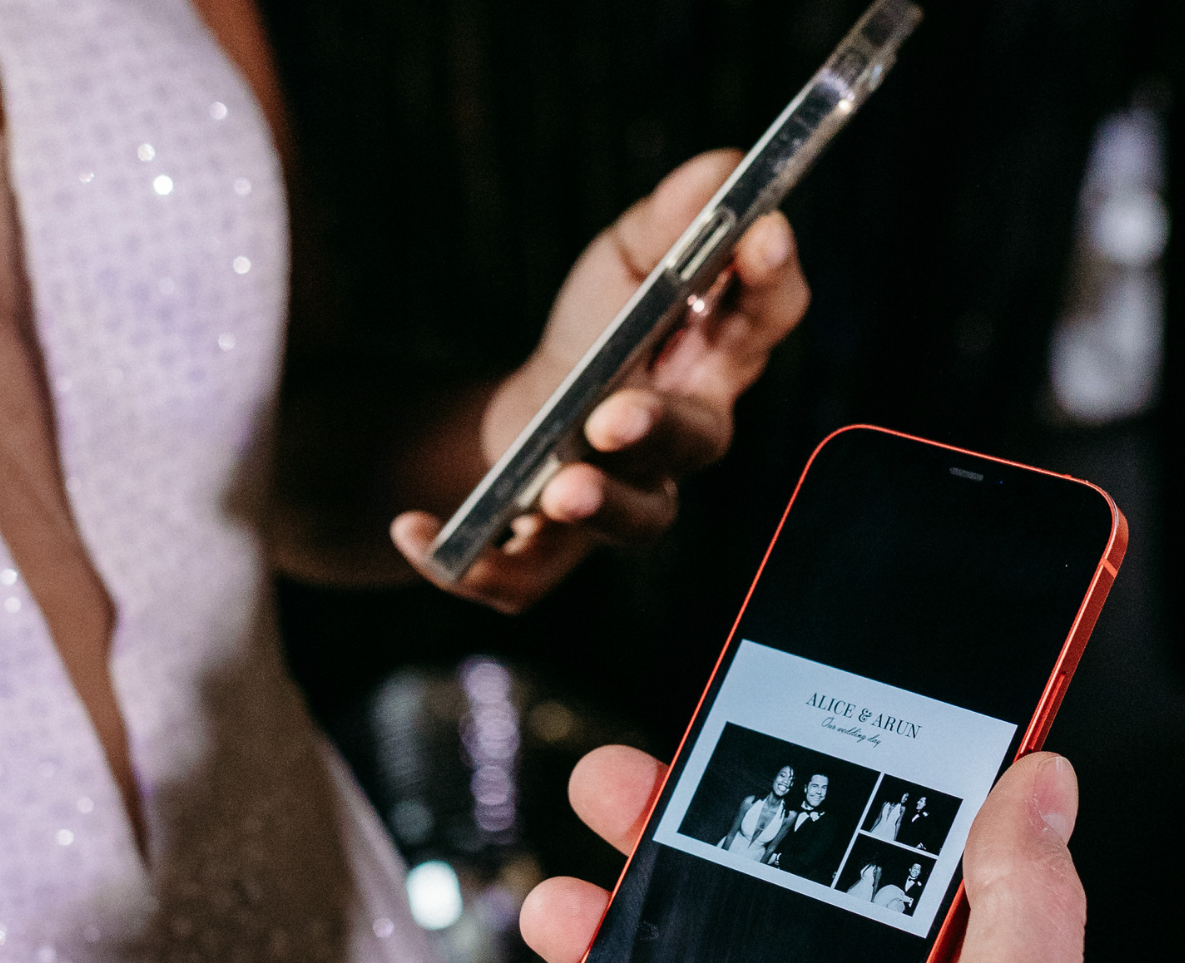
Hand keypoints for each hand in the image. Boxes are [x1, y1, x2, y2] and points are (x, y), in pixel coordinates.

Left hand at [390, 150, 809, 612]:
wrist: (527, 429)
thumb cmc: (596, 340)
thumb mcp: (623, 264)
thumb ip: (669, 221)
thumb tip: (724, 165)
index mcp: (714, 358)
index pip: (767, 316)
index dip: (772, 278)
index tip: (759, 236)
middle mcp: (685, 439)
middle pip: (698, 440)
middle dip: (660, 428)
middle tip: (616, 415)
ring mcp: (625, 500)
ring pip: (635, 521)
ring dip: (598, 507)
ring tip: (555, 489)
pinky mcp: (557, 550)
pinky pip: (525, 576)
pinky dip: (469, 563)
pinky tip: (412, 528)